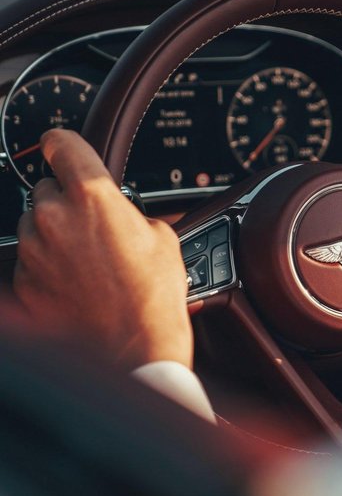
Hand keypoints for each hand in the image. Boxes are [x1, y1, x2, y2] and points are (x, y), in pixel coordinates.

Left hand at [14, 129, 193, 369]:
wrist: (133, 353)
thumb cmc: (153, 300)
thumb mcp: (164, 241)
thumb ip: (134, 213)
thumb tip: (125, 213)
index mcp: (92, 196)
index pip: (61, 143)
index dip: (64, 144)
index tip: (63, 147)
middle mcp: (53, 217)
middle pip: (47, 189)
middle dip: (68, 204)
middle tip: (97, 230)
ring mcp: (33, 251)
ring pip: (36, 226)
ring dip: (56, 237)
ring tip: (90, 265)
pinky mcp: (22, 282)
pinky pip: (31, 262)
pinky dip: (49, 269)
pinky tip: (78, 286)